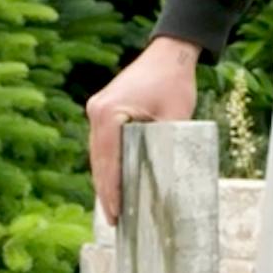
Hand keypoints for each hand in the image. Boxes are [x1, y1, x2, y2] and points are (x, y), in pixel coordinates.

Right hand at [85, 35, 200, 224]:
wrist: (169, 53)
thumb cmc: (174, 81)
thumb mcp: (176, 118)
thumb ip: (167, 146)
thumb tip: (164, 180)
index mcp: (108, 113)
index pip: (108, 161)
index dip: (111, 190)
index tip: (115, 214)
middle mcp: (96, 112)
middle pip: (98, 161)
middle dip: (105, 191)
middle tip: (114, 220)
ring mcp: (97, 110)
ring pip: (98, 154)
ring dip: (105, 179)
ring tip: (113, 208)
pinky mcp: (104, 110)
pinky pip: (103, 144)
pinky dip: (108, 164)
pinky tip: (115, 182)